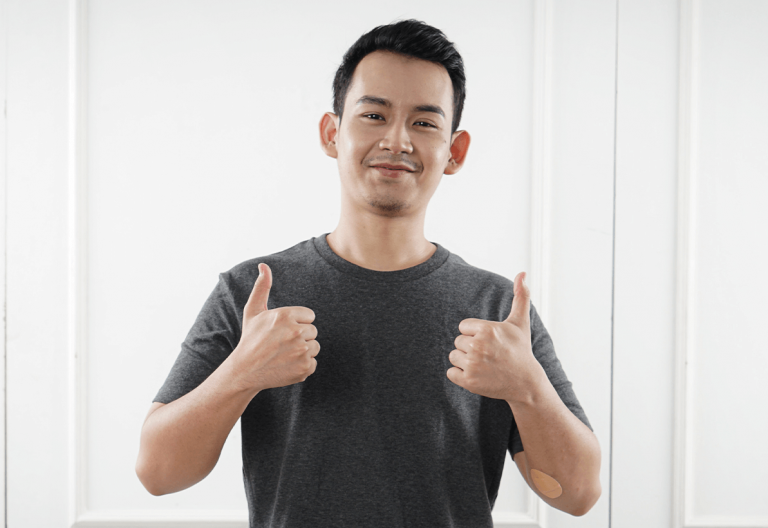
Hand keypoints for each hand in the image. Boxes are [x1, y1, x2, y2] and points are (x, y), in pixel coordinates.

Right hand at [229, 263, 319, 391]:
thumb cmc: (250, 339)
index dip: (297, 323)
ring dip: (303, 351)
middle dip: (300, 337)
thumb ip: (262, 287)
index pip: (309, 316)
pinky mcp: (305, 368)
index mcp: (285, 315)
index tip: (282, 331)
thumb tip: (263, 265)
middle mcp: (295, 332)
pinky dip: (303, 365)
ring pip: (315, 347)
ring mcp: (301, 351)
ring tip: (284, 354)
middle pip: (313, 331)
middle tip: (282, 344)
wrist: (245, 371)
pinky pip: (313, 362)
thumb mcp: (253, 311)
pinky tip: (287, 365)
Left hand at [447, 272, 537, 401]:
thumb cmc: (520, 350)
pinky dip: (460, 376)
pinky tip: (477, 375)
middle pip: (458, 341)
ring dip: (465, 361)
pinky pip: (451, 373)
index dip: (475, 334)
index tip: (490, 342)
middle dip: (470, 348)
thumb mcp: (520, 323)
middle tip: (488, 355)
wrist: (525, 383)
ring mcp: (473, 365)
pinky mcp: (468, 382)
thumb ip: (520, 296)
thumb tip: (522, 273)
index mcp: (487, 329)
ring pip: (453, 356)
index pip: (463, 327)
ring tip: (483, 365)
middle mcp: (478, 346)